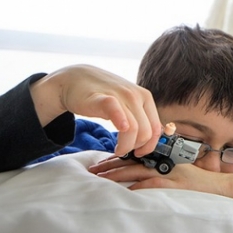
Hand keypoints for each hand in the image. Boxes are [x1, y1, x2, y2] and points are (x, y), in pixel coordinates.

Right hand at [30, 65, 160, 156]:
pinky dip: (120, 121)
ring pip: (133, 128)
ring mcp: (120, 95)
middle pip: (145, 132)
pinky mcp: (102, 98)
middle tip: (123, 151)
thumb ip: (139, 117)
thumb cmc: (103, 95)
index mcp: (145, 97)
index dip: (149, 146)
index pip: (156, 129)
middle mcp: (136, 95)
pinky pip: (116, 110)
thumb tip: (153, 137)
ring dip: (125, 146)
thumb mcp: (127, 104)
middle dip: (135, 148)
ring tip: (117, 150)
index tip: (138, 153)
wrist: (76, 79)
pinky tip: (120, 129)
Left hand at [89, 155, 224, 191]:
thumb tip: (143, 172)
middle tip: (93, 170)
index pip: (136, 155)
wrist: (218, 186)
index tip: (102, 162)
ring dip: (117, 175)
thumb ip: (163, 167)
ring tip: (100, 179)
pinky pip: (150, 185)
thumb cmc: (199, 180)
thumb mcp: (180, 168)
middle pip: (132, 162)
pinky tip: (124, 191)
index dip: (118, 158)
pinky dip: (136, 188)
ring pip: (137, 171)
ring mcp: (168, 173)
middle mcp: (164, 162)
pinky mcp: (173, 184)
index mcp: (164, 157)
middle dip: (110, 166)